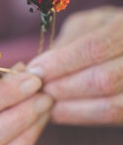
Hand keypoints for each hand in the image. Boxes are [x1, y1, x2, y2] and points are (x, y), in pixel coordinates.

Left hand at [27, 6, 122, 125]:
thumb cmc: (101, 30)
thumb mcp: (83, 25)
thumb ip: (65, 44)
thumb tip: (38, 70)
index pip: (93, 48)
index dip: (60, 63)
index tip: (34, 70)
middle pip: (102, 81)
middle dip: (61, 87)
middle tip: (35, 88)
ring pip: (108, 106)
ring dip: (67, 107)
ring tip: (42, 100)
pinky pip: (110, 118)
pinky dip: (78, 116)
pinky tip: (57, 110)